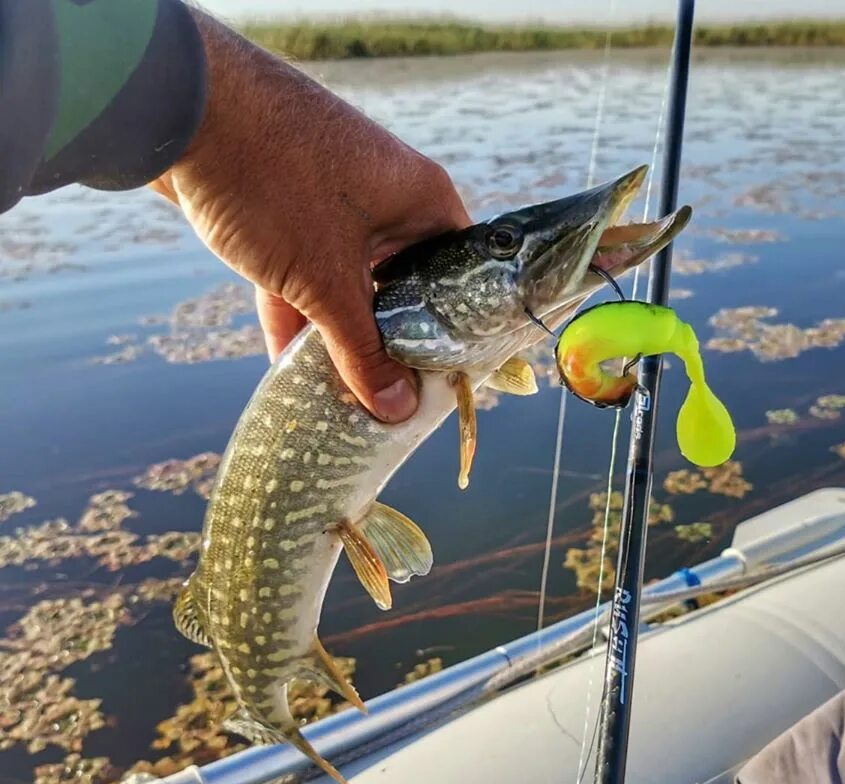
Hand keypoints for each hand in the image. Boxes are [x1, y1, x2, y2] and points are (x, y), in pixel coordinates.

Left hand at [150, 12, 469, 421]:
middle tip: (390, 398)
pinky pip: (303, 271)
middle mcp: (387, 197)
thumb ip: (362, 349)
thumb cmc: (276, 182)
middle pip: (403, 285)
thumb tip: (396, 408)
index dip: (455, 331)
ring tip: (339, 394)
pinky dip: (296, 312)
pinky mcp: (285, 206)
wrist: (174, 105)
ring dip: (337, 334)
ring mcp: (333, 200)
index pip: (460, 275)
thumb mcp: (325, 281)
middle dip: (389, 343)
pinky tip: (285, 365)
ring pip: (348, 282)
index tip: (444, 381)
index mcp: (421, 201)